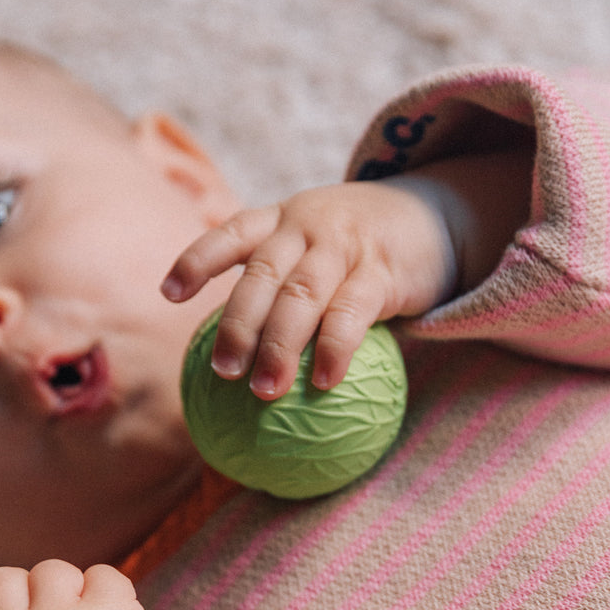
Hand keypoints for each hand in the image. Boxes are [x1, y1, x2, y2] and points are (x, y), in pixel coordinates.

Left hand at [162, 175, 456, 398]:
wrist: (442, 217)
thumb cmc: (366, 251)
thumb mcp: (322, 250)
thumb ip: (288, 288)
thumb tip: (246, 363)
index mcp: (284, 221)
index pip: (232, 233)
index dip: (198, 261)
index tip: (168, 295)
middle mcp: (307, 227)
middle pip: (261, 276)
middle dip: (237, 325)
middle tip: (222, 373)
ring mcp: (344, 245)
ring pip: (300, 295)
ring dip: (279, 345)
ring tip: (265, 391)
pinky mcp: (382, 270)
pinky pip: (352, 312)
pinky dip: (335, 348)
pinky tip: (323, 382)